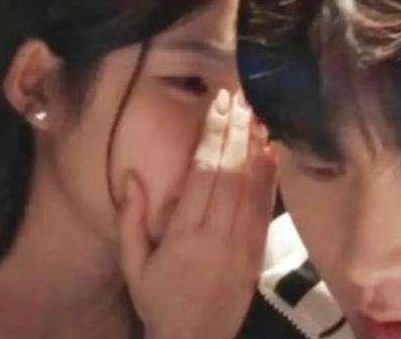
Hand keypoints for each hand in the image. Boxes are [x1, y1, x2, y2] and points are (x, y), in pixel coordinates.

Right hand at [116, 89, 276, 338]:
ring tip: (257, 115)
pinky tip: (271, 154)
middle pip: (230, 173)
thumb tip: (131, 176)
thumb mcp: (133, 264)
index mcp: (183, 234)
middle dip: (235, 132)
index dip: (212, 136)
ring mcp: (241, 243)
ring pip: (251, 187)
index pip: (202, 173)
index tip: (218, 107)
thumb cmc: (158, 301)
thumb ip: (130, 220)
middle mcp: (216, 234)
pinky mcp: (257, 253)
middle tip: (240, 99)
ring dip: (255, 149)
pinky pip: (265, 210)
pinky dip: (269, 180)